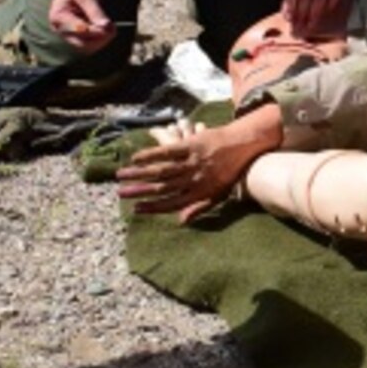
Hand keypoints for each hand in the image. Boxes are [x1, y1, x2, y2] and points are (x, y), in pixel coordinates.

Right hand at [49, 0, 116, 52]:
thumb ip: (94, 10)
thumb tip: (105, 26)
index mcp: (58, 16)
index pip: (79, 30)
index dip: (96, 30)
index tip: (110, 25)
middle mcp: (59, 29)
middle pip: (82, 43)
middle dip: (100, 38)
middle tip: (113, 28)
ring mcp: (66, 34)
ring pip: (86, 47)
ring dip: (101, 41)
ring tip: (112, 28)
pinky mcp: (74, 36)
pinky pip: (89, 45)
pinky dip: (99, 40)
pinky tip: (107, 30)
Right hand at [115, 108, 281, 223]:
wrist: (246, 146)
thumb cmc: (231, 172)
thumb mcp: (219, 194)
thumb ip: (199, 207)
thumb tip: (181, 222)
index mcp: (200, 193)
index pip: (171, 204)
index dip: (152, 208)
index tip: (135, 209)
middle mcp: (194, 179)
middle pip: (161, 188)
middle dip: (139, 191)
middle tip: (120, 193)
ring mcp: (192, 162)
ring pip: (161, 171)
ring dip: (138, 174)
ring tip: (121, 176)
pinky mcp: (190, 145)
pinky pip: (167, 152)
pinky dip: (150, 155)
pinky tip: (136, 157)